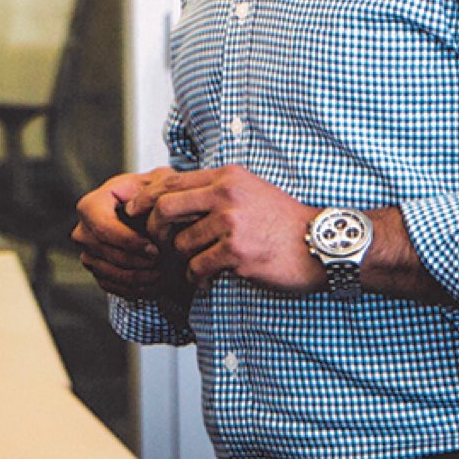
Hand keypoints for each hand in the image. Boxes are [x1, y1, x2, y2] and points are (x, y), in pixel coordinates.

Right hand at [71, 169, 188, 300]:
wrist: (151, 210)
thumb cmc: (154, 194)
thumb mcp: (158, 182)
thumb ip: (153, 190)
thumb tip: (138, 209)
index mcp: (93, 204)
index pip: (103, 227)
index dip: (129, 241)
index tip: (155, 249)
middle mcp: (84, 229)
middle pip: (106, 253)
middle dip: (137, 262)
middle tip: (164, 265)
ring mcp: (88, 252)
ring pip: (109, 272)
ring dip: (139, 278)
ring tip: (164, 276)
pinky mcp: (97, 269)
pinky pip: (111, 286)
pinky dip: (133, 288)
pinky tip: (154, 283)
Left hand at [125, 165, 318, 291]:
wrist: (322, 244)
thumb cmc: (284, 222)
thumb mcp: (250, 191)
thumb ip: (216, 191)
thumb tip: (176, 199)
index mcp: (227, 177)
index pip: (171, 182)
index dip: (147, 199)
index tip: (137, 215)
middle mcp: (227, 195)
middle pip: (165, 208)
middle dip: (153, 230)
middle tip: (158, 246)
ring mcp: (232, 223)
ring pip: (181, 244)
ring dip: (182, 260)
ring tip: (193, 267)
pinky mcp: (237, 252)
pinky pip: (198, 267)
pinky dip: (196, 278)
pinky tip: (204, 281)